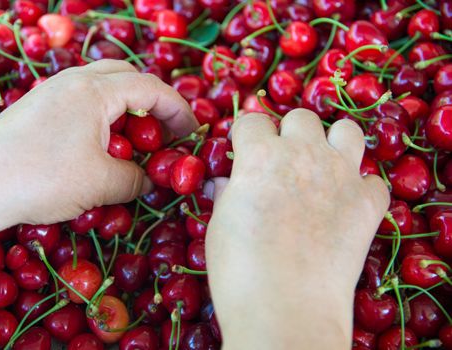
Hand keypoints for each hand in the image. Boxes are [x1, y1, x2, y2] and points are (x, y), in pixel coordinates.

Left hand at [0, 60, 196, 332]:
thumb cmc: (44, 178)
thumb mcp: (103, 182)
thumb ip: (136, 178)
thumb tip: (150, 180)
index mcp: (95, 91)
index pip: (150, 88)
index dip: (178, 110)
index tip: (192, 133)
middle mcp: (73, 82)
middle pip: (126, 77)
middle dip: (152, 102)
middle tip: (164, 132)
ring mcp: (51, 92)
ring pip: (101, 88)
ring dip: (125, 109)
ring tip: (134, 140)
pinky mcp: (36, 108)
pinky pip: (80, 102)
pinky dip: (101, 118)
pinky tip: (100, 146)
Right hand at [206, 109, 389, 348]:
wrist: (286, 307)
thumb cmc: (239, 268)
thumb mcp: (219, 226)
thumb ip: (227, 194)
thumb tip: (227, 182)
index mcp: (261, 156)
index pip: (252, 121)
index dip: (246, 135)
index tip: (244, 151)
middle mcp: (304, 154)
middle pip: (301, 118)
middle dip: (289, 133)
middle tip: (283, 161)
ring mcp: (341, 175)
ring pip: (346, 130)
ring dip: (333, 142)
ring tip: (322, 165)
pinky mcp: (368, 202)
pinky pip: (372, 181)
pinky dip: (361, 189)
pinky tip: (346, 207)